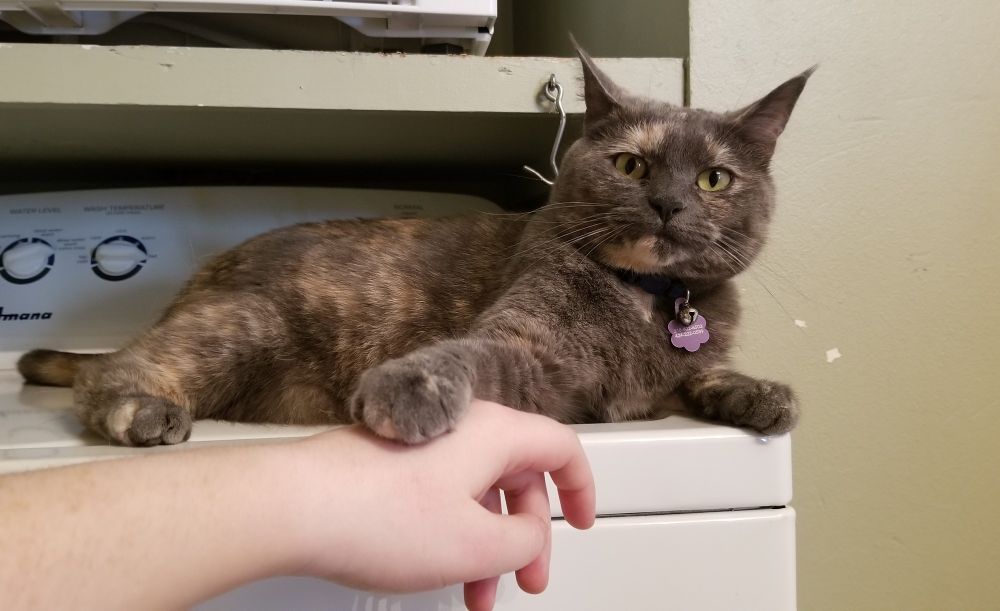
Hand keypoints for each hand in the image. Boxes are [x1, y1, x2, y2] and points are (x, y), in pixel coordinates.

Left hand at [293, 399, 595, 610]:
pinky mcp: (390, 460)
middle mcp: (461, 427)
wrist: (292, 506)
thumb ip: (524, 541)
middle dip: (527, 536)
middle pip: (518, 475)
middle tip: (526, 579)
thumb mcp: (475, 544)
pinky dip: (452, 534)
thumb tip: (530, 533)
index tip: (582, 521)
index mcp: (494, 433)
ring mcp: (422, 442)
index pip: (560, 447)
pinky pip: (440, 495)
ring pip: (476, 492)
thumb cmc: (377, 515)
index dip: (581, 487)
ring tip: (476, 595)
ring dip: (486, 546)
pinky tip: (439, 570)